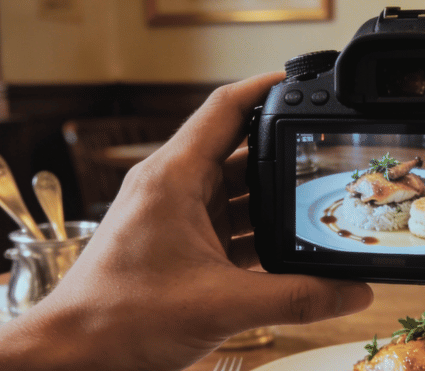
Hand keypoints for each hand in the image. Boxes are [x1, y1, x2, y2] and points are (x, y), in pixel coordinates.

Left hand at [0, 73, 372, 370]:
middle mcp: (172, 186)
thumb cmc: (119, 318)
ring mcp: (171, 214)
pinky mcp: (174, 242)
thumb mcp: (222, 305)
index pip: (225, 109)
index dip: (264, 88)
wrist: (74, 354)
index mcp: (174, 177)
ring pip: (232, 190)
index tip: (298, 80)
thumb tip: (351, 292)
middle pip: (237, 149)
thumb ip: (296, 298)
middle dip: (280, 153)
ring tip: (312, 205)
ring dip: (268, 201)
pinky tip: (283, 250)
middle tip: (323, 155)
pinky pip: (223, 223)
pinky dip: (253, 233)